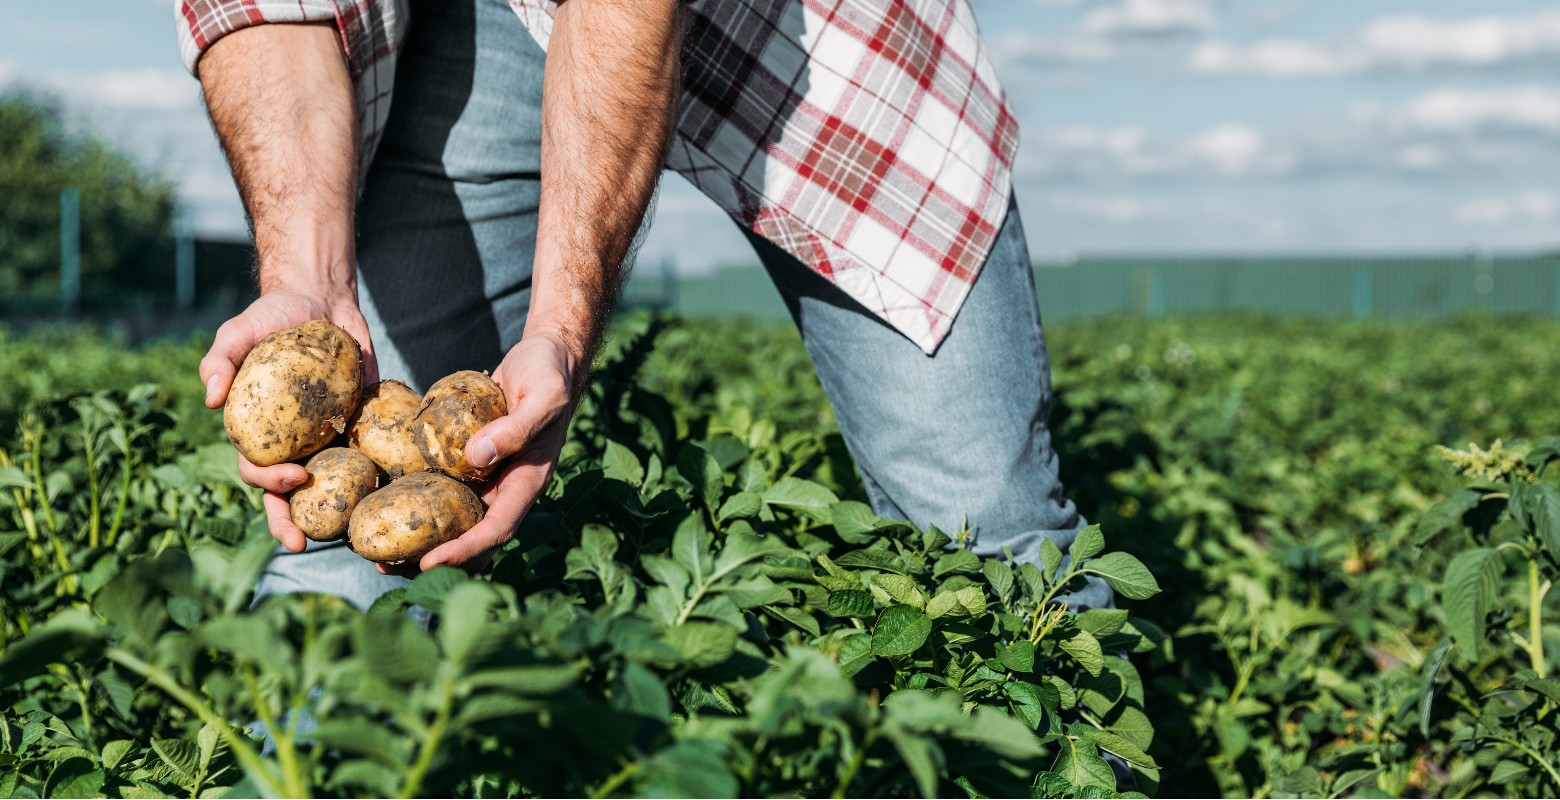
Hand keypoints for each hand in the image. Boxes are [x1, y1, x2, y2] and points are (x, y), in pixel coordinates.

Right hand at [200, 286, 377, 552]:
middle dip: (291, 521)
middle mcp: (292, 443)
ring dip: (333, 515)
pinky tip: (389, 498)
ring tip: (347, 539)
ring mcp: (327, 438)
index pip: (257, 470)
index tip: (295, 478)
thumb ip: (220, 361)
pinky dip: (376, 479)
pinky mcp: (359, 426)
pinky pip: (368, 457)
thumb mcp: (238, 332)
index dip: (270, 483)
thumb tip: (210, 400)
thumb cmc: (270, 318)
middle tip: (304, 541)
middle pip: (288, 494)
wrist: (319, 302)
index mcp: (260, 432)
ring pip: (328, 487)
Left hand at [382, 333, 582, 574]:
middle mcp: (504, 487)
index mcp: (526, 482)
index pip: (496, 529)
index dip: (464, 550)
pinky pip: (442, 485)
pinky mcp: (467, 459)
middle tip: (386, 566)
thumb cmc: (549, 375)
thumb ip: (516, 428)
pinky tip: (384, 502)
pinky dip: (417, 500)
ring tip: (377, 548)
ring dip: (419, 538)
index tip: (428, 563)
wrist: (546, 357)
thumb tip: (475, 457)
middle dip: (432, 558)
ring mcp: (486, 475)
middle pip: (470, 537)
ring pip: (453, 519)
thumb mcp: (542, 397)